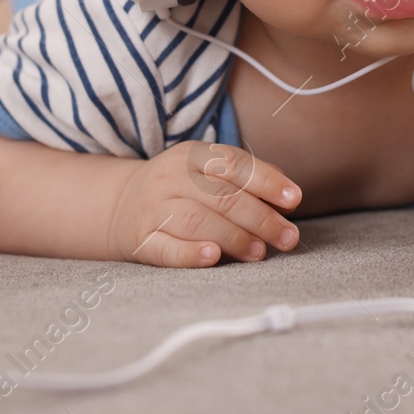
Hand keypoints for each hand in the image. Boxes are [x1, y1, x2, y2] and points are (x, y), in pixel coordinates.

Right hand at [107, 140, 301, 266]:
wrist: (119, 205)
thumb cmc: (182, 190)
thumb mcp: (208, 172)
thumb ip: (249, 179)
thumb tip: (289, 196)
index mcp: (193, 155)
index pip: (234, 164)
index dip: (267, 181)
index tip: (294, 199)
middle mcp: (171, 178)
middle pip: (221, 196)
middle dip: (260, 218)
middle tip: (287, 237)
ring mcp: (153, 208)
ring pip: (197, 221)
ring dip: (233, 237)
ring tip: (259, 252)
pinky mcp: (140, 240)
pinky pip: (166, 248)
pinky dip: (190, 253)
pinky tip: (212, 257)